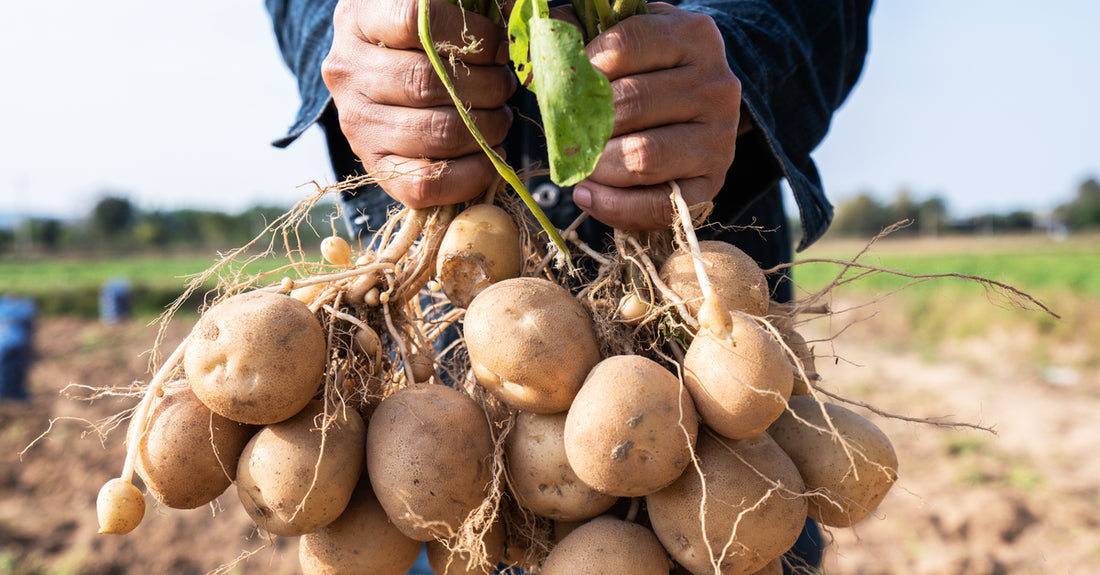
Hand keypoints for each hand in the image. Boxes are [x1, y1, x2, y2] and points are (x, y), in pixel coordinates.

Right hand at [322, 0, 516, 207]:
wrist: (376, 79)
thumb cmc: (418, 40)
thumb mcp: (434, 10)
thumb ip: (469, 8)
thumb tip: (515, 24)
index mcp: (359, 19)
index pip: (416, 21)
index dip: (472, 37)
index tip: (499, 48)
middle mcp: (348, 72)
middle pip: (428, 82)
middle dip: (487, 87)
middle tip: (506, 86)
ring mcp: (356, 124)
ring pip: (435, 132)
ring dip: (486, 128)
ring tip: (500, 118)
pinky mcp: (373, 166)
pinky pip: (425, 183)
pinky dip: (470, 174)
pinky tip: (489, 156)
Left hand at [571, 3, 742, 229]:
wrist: (696, 110)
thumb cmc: (648, 71)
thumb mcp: (624, 39)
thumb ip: (581, 32)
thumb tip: (543, 46)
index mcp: (693, 36)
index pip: (625, 46)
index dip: (582, 68)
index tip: (565, 84)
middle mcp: (715, 85)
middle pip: (630, 104)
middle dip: (583, 123)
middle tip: (562, 132)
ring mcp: (719, 138)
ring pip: (643, 156)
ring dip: (596, 164)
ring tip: (579, 163)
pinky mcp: (711, 183)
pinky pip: (658, 205)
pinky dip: (613, 205)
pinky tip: (587, 193)